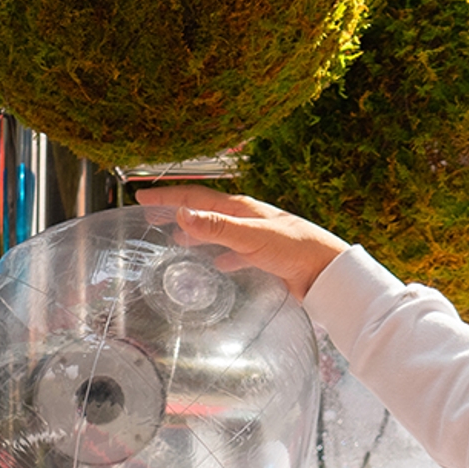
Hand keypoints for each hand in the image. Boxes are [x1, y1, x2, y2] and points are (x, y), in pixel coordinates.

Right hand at [162, 191, 349, 295]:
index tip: (141, 195)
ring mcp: (254, 238)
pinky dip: (219, 256)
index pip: (195, 197)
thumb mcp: (251, 236)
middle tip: (150, 215)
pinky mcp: (263, 258)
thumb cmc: (295, 249)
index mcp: (240, 208)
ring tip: (175, 239)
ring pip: (217, 232)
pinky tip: (216, 265)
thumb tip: (181, 214)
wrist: (327, 272)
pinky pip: (234, 254)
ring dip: (195, 234)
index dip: (166, 196)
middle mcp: (245, 219)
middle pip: (203, 212)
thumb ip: (216, 227)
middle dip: (176, 212)